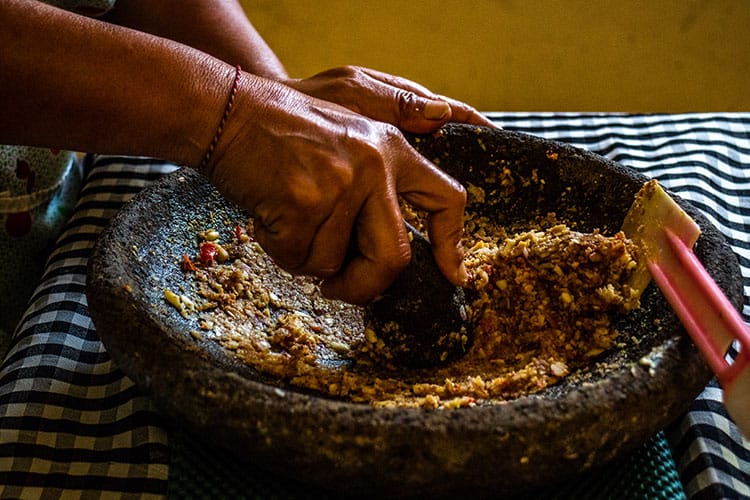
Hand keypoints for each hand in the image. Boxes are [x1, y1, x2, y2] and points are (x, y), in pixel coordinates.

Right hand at [204, 71, 467, 303]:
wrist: (227, 113)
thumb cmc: (283, 132)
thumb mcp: (348, 136)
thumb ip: (380, 182)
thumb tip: (396, 250)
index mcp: (392, 148)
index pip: (447, 199)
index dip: (452, 245)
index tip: (454, 275)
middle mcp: (375, 165)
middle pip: (394, 257)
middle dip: (366, 286)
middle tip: (339, 289)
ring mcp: (340, 184)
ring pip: (333, 264)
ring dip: (306, 257)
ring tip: (287, 219)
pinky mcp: (304, 203)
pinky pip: (297, 258)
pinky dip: (279, 249)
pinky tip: (269, 216)